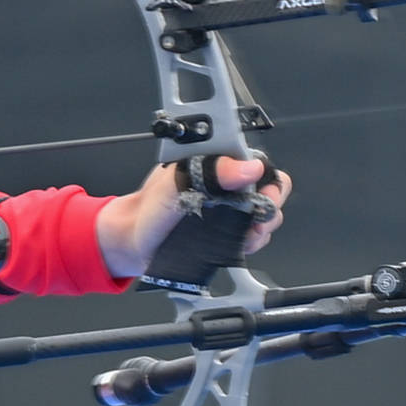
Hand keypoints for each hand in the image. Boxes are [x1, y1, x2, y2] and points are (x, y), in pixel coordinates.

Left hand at [98, 155, 290, 280]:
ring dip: (262, 227)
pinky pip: (256, 236)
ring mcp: (231, 209)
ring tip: (245, 234)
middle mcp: (227, 184)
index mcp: (216, 162)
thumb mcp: (176, 183)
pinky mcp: (230, 233)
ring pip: (267, 215)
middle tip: (256, 218)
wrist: (135, 242)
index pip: (258, 160)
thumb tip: (248, 168)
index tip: (263, 192)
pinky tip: (238, 244)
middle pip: (271, 187)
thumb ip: (210, 171)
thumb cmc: (149, 208)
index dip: (267, 176)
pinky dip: (253, 242)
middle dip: (270, 204)